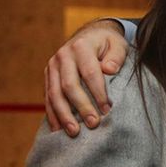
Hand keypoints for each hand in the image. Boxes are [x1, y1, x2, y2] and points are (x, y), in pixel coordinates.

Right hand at [44, 20, 128, 136]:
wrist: (90, 35)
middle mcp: (63, 56)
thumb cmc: (108, 43)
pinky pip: (48, 97)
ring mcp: (53, 66)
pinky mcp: (48, 76)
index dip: (98, 92)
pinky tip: (58, 129)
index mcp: (81, 46)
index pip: (89, 73)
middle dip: (81, 106)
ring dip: (64, 115)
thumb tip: (110, 70)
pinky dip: (52, 114)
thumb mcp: (118, 44)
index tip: (107, 109)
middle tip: (93, 124)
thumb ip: (116, 56)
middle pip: (69, 85)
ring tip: (74, 132)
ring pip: (54, 93)